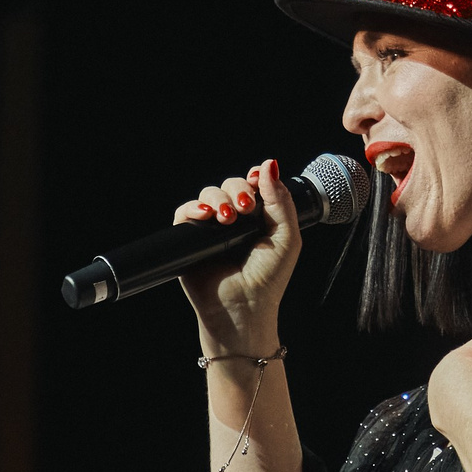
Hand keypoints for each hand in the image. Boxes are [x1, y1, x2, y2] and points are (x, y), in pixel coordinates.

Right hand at [172, 158, 300, 348]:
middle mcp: (234, 220)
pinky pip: (184, 212)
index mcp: (258, 217)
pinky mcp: (190, 240)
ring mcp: (211, 229)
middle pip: (230, 184)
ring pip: (208, 194)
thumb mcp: (287, 236)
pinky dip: (193, 208)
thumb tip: (270, 165)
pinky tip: (205, 216)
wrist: (243, 307)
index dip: (254, 177)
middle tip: (245, 207)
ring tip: (227, 218)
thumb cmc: (268, 278)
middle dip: (238, 189)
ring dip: (218, 198)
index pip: (252, 184)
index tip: (257, 179)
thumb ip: (281, 200)